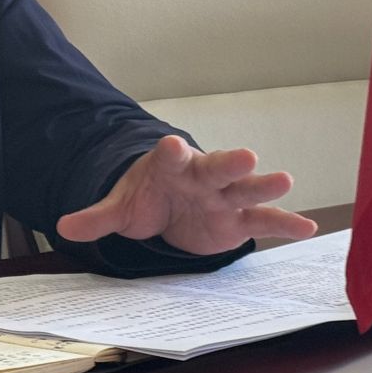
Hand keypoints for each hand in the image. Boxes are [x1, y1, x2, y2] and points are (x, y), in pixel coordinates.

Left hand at [56, 135, 315, 256]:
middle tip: (246, 155)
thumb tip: (64, 226)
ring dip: (264, 185)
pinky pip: (265, 221)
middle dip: (231, 162)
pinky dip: (286, 224)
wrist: (170, 204)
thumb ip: (97, 217)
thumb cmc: (148, 197)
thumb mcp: (120, 207)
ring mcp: (225, 198)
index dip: (171, 152)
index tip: (172, 144)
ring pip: (246, 190)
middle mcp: (204, 177)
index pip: (171, 156)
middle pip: (218, 168)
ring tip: (285, 180)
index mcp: (172, 167)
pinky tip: (307, 227)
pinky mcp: (239, 220)